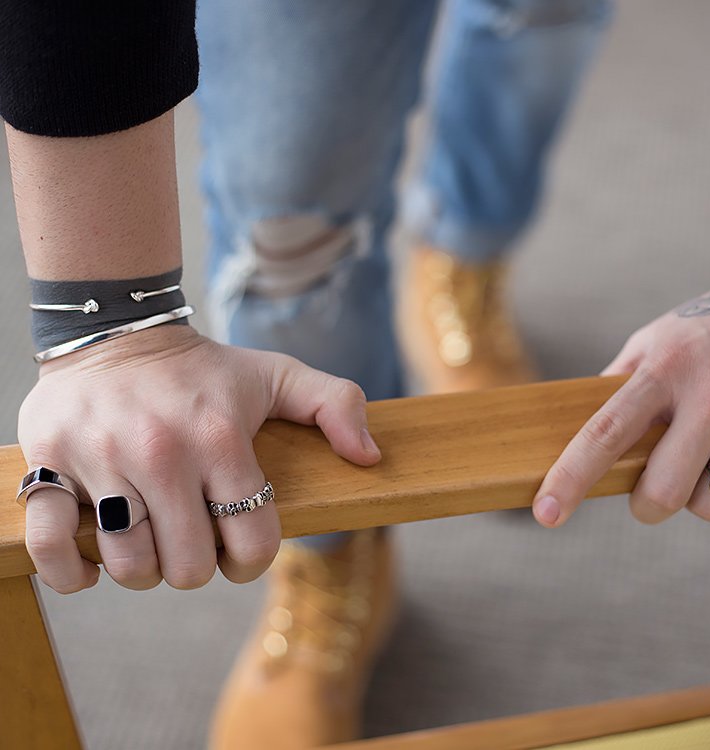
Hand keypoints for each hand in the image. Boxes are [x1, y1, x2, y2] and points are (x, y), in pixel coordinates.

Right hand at [18, 325, 380, 592]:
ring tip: (150, 535)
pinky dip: (72, 570)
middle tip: (192, 540)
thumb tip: (370, 458)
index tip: (239, 546)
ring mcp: (104, 459)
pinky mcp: (51, 462)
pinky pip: (50, 545)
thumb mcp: (278, 375)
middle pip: (189, 567)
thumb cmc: (204, 369)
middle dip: (197, 566)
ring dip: (144, 567)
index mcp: (222, 438)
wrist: (116, 331)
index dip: (251, 558)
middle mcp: (164, 452)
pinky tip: (92, 559)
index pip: (252, 540)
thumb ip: (336, 406)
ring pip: (129, 565)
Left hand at [532, 270, 709, 527]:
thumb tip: (575, 425)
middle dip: (645, 505)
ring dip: (694, 498)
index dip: (571, 477)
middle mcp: (707, 396)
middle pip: (662, 489)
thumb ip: (618, 384)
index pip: (605, 434)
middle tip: (645, 491)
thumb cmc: (702, 331)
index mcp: (662, 371)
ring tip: (695, 465)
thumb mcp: (651, 342)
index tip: (546, 514)